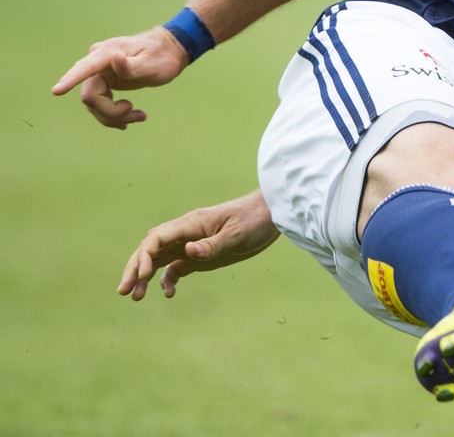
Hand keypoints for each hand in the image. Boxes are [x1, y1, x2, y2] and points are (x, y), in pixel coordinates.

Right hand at [51, 26, 190, 128]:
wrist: (169, 53)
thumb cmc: (162, 56)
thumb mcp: (152, 63)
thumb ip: (131, 65)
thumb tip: (114, 57)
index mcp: (108, 53)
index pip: (85, 68)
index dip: (70, 80)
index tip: (56, 91)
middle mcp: (98, 62)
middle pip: (91, 96)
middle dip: (111, 112)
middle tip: (139, 115)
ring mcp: (99, 73)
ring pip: (94, 103)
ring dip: (115, 115)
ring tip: (141, 116)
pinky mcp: (103, 83)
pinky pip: (100, 104)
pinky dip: (114, 114)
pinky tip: (130, 118)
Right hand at [119, 190, 278, 300]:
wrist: (271, 216)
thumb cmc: (254, 220)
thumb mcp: (236, 234)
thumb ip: (213, 244)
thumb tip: (187, 252)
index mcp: (191, 224)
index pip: (157, 237)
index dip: (145, 255)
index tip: (144, 275)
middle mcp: (185, 234)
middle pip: (150, 249)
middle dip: (134, 269)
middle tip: (123, 291)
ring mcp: (190, 245)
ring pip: (158, 260)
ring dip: (144, 277)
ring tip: (135, 298)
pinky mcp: (199, 256)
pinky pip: (175, 268)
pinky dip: (168, 280)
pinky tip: (169, 294)